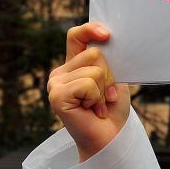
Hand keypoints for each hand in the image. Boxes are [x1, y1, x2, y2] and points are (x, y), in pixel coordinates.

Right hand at [47, 22, 130, 161]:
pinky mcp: (57, 96)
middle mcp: (60, 73)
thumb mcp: (113, 79)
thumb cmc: (112, 110)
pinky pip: (88, 83)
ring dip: (105, 89)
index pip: (76, 36)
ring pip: (94, 69)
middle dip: (110, 75)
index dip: (90, 29)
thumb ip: (106, 60)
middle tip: (106, 96)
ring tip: (99, 105)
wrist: (110, 139)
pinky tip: (92, 110)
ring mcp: (55, 84)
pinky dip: (97, 97)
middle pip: (94, 53)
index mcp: (73, 65)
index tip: (107, 35)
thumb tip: (105, 40)